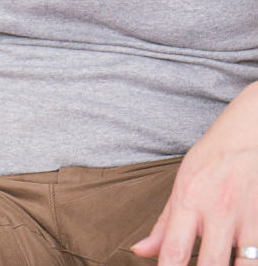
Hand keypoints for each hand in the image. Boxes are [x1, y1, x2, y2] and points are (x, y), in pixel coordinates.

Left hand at [132, 87, 257, 265]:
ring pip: (246, 265)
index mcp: (189, 201)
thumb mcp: (181, 184)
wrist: (250, 132)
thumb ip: (163, 224)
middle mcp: (219, 211)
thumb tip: (139, 252)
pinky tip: (244, 261)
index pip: (174, 251)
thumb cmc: (212, 159)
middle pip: (210, 265)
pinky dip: (254, 260)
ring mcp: (249, 216)